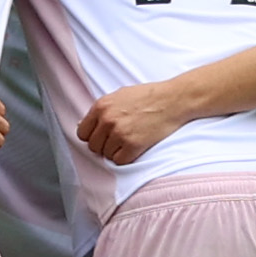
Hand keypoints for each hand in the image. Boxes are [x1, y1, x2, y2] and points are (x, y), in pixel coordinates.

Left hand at [80, 79, 196, 165]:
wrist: (172, 100)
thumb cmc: (148, 96)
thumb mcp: (119, 95)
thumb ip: (102, 110)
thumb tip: (84, 125)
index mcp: (101, 106)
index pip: (82, 133)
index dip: (92, 137)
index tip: (102, 137)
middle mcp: (107, 120)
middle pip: (93, 146)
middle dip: (104, 146)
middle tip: (118, 140)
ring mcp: (120, 133)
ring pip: (106, 155)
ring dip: (116, 151)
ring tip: (129, 141)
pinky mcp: (133, 145)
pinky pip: (119, 161)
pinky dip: (126, 157)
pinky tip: (135, 147)